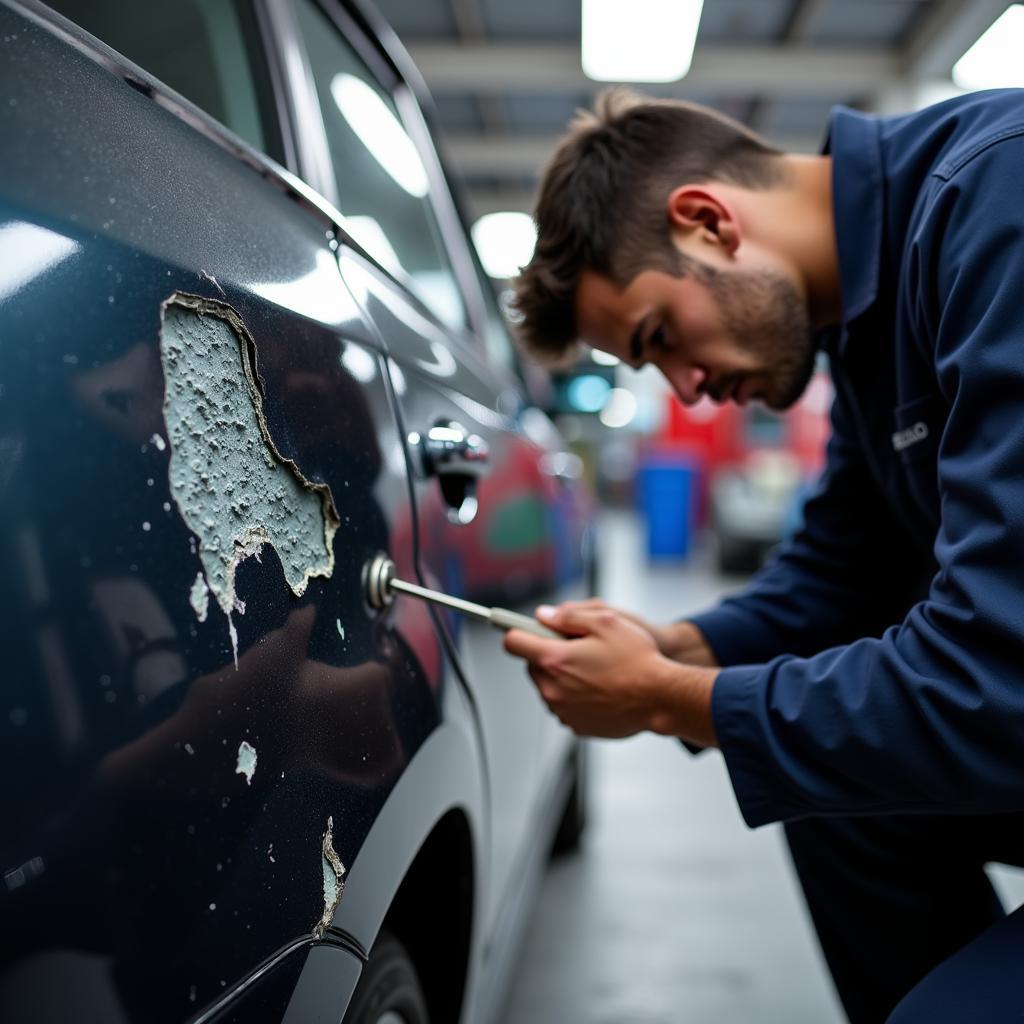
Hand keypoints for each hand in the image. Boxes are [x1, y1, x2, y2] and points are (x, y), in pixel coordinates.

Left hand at [503, 604, 717, 744]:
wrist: (660, 698)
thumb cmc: (638, 660)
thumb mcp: (606, 622)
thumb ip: (568, 616)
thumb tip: (543, 615)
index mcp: (555, 660)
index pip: (513, 643)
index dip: (518, 631)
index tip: (524, 628)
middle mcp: (552, 688)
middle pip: (531, 665)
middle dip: (547, 653)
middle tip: (577, 647)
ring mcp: (562, 710)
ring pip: (547, 685)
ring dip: (561, 675)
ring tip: (593, 669)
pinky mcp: (575, 725)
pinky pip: (563, 704)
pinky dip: (573, 695)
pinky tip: (598, 687)